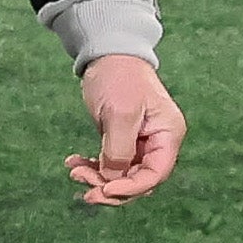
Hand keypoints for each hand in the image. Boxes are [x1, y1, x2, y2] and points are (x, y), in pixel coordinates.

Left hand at [66, 54, 183, 205]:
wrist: (107, 52)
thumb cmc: (119, 76)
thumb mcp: (120, 113)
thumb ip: (119, 149)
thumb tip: (112, 180)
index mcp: (168, 135)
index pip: (155, 175)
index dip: (130, 188)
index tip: (104, 190)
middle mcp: (158, 142)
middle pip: (138, 180)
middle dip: (109, 185)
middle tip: (81, 182)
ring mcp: (140, 142)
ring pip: (121, 175)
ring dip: (97, 178)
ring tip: (74, 171)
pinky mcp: (123, 140)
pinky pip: (110, 163)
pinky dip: (93, 166)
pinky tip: (74, 162)